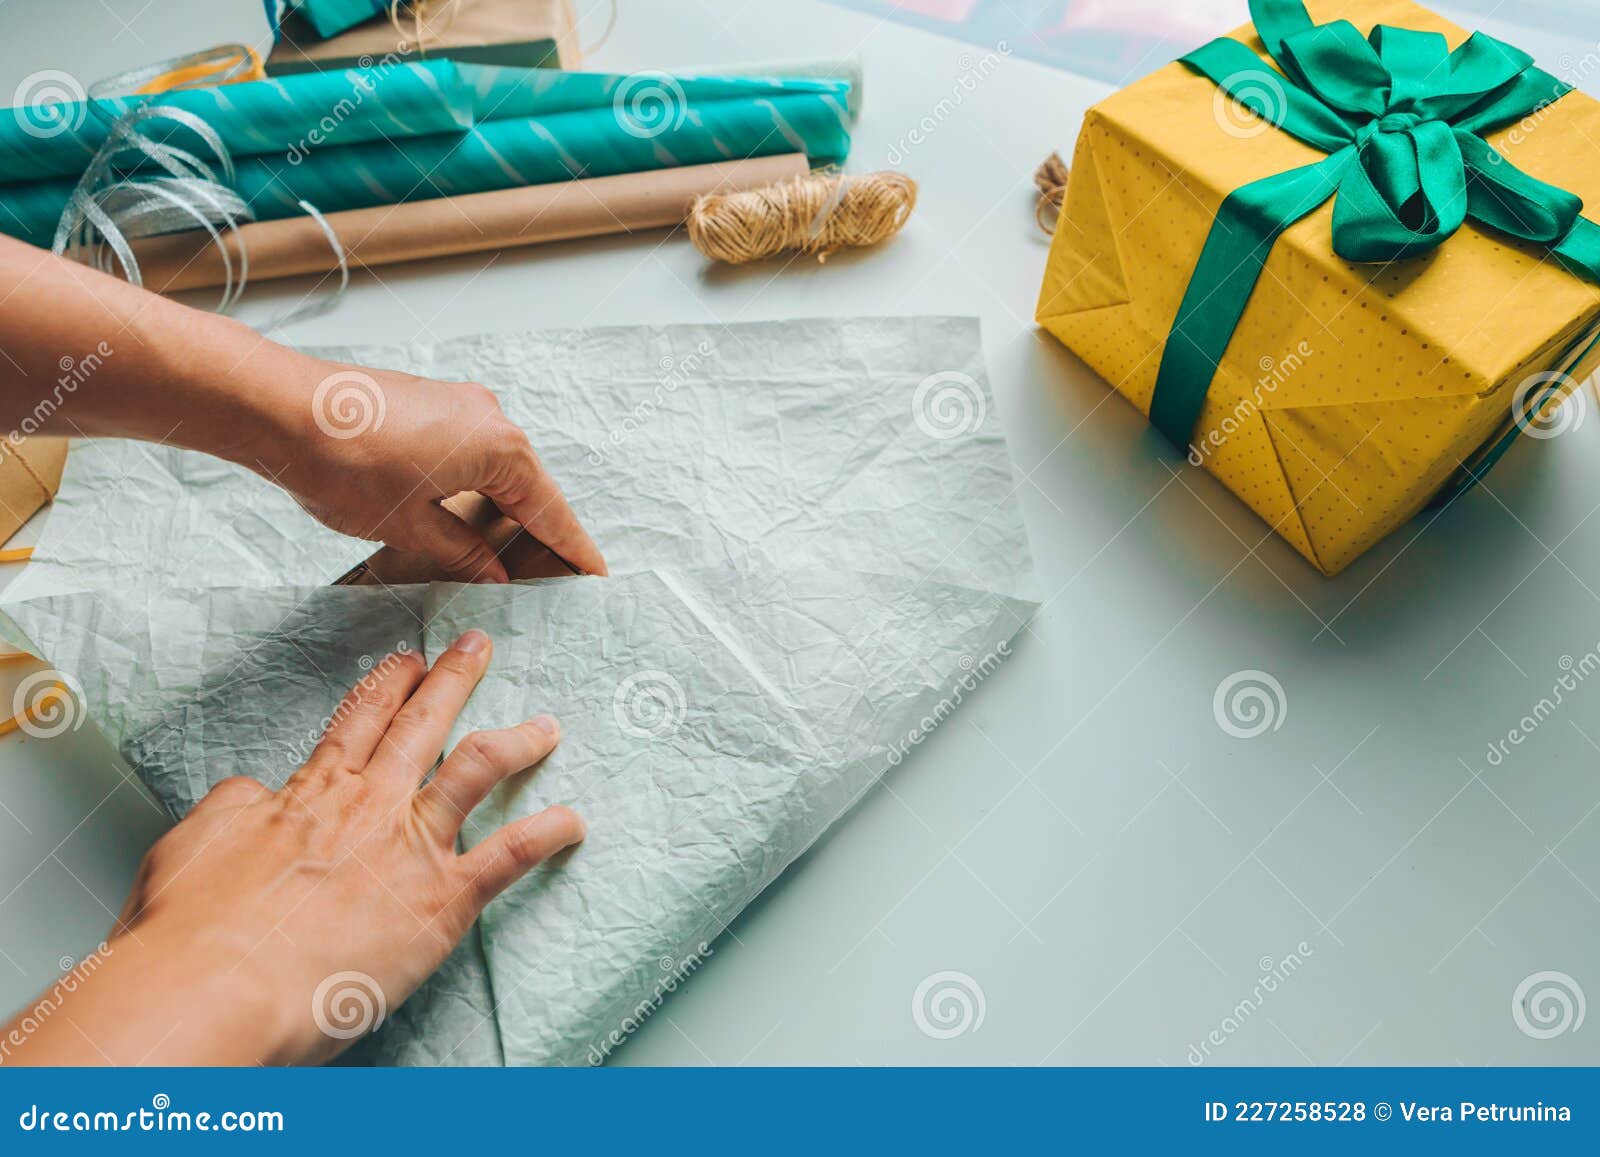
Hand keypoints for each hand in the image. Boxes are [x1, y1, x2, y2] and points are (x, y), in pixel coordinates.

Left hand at [0, 238, 606, 583]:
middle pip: (529, 492)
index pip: (551, 514)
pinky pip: (469, 458)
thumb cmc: (344, 464)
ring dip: (497, 518)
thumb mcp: (410, 528)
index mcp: (500, 450)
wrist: (278, 407)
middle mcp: (491, 420)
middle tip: (544, 585)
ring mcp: (460, 407)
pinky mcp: (431, 406)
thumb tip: (492, 571)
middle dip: (534, 539)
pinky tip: (457, 526)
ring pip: (496, 475)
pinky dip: (472, 494)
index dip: (572, 552)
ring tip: (496, 565)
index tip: (596, 578)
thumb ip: (463, 552)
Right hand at [0, 630, 583, 1065]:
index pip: (358, 719)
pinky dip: (549, 834)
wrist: (215, 986)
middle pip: (421, 722)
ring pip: (479, 767)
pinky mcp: (442, 899)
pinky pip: (511, 854)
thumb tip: (252, 794)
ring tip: (547, 725)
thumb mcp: (191, 848)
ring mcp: (410, 846)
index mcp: (309, 793)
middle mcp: (368, 805)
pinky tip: (574, 823)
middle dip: (454, 678)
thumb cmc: (192, 933)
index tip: (407, 661)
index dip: (388, 684)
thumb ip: (230, 811)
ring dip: (518, 741)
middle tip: (478, 648)